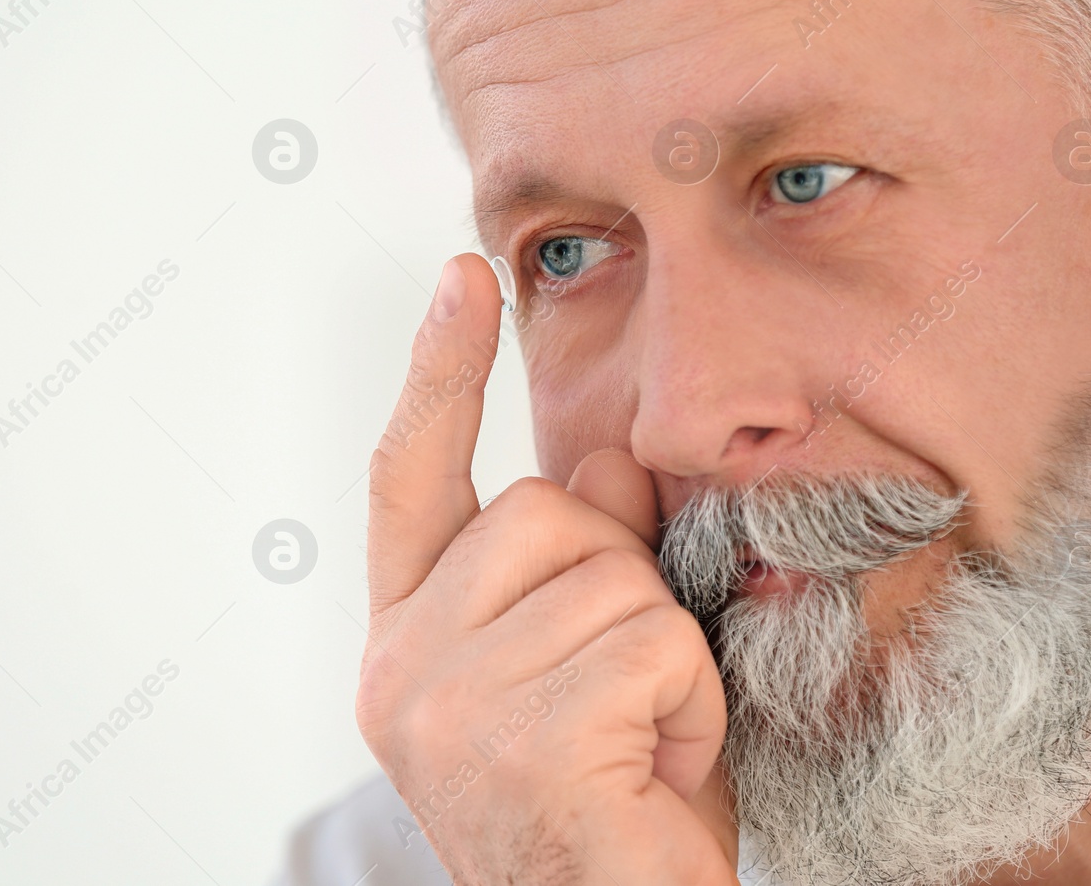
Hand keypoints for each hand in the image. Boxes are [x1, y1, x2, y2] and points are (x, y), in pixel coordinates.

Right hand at [355, 252, 736, 884]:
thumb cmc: (616, 814)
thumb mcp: (606, 664)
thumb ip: (591, 559)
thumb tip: (601, 460)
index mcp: (410, 642)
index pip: (409, 478)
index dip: (439, 372)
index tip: (462, 276)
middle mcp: (401, 668)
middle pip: (543, 509)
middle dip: (621, 580)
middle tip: (628, 697)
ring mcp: (446, 705)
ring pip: (611, 573)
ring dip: (665, 656)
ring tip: (643, 747)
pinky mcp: (515, 739)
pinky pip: (652, 642)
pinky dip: (689, 705)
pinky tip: (657, 774)